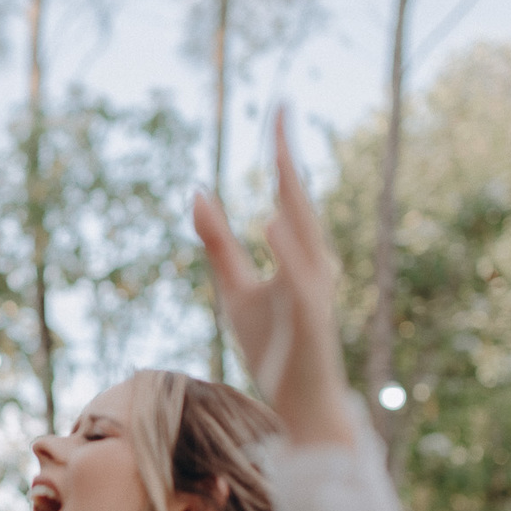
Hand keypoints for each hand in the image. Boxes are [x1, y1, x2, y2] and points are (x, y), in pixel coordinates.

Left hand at [193, 112, 353, 446]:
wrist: (298, 402)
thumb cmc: (272, 345)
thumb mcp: (233, 289)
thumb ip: (218, 244)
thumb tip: (197, 193)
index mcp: (298, 252)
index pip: (287, 193)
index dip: (280, 151)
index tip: (278, 108)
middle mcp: (313, 263)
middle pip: (299, 200)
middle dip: (288, 155)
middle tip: (281, 109)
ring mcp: (314, 290)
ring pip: (303, 234)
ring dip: (291, 194)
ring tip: (278, 151)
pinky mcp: (309, 318)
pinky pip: (299, 279)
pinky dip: (288, 251)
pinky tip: (272, 222)